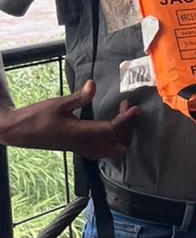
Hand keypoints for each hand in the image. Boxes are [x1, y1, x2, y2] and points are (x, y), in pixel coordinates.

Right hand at [0, 80, 137, 159]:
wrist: (19, 132)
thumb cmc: (36, 117)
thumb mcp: (58, 104)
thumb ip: (78, 97)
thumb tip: (93, 85)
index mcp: (80, 133)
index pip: (111, 129)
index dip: (126, 119)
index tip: (135, 108)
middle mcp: (84, 145)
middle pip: (117, 144)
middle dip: (127, 128)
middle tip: (125, 108)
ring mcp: (81, 149)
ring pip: (111, 151)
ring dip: (121, 136)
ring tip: (120, 116)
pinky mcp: (77, 149)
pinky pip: (101, 152)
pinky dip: (111, 143)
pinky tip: (109, 128)